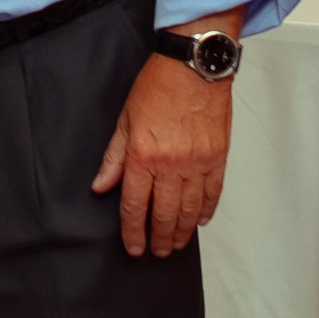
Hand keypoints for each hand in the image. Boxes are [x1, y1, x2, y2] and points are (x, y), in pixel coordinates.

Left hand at [94, 47, 233, 259]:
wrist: (194, 65)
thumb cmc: (158, 86)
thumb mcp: (125, 119)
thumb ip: (114, 157)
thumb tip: (101, 186)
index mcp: (143, 156)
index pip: (135, 205)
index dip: (133, 231)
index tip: (134, 246)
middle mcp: (170, 164)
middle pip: (164, 214)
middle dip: (160, 238)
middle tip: (158, 252)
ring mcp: (197, 162)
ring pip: (190, 209)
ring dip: (183, 231)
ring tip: (177, 243)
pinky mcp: (217, 157)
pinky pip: (212, 192)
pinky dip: (206, 209)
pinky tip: (200, 221)